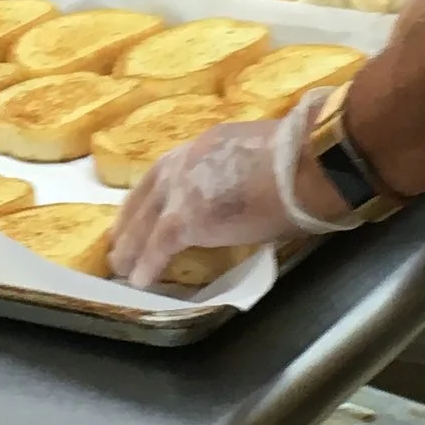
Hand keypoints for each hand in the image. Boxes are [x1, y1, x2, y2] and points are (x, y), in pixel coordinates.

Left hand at [109, 89, 354, 288]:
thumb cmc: (300, 159)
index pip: (169, 169)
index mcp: (207, 145)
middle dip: (131, 218)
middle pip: (147, 193)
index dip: (155, 192)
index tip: (144, 206)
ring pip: (145, 222)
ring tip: (120, 265)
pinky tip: (140, 279)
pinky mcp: (185, 219)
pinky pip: (158, 246)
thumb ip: (242, 170)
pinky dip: (148, 265)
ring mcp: (182, 190)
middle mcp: (186, 163)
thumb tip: (247, 190)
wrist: (306, 163)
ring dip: (131, 246)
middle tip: (119, 238)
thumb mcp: (260, 153)